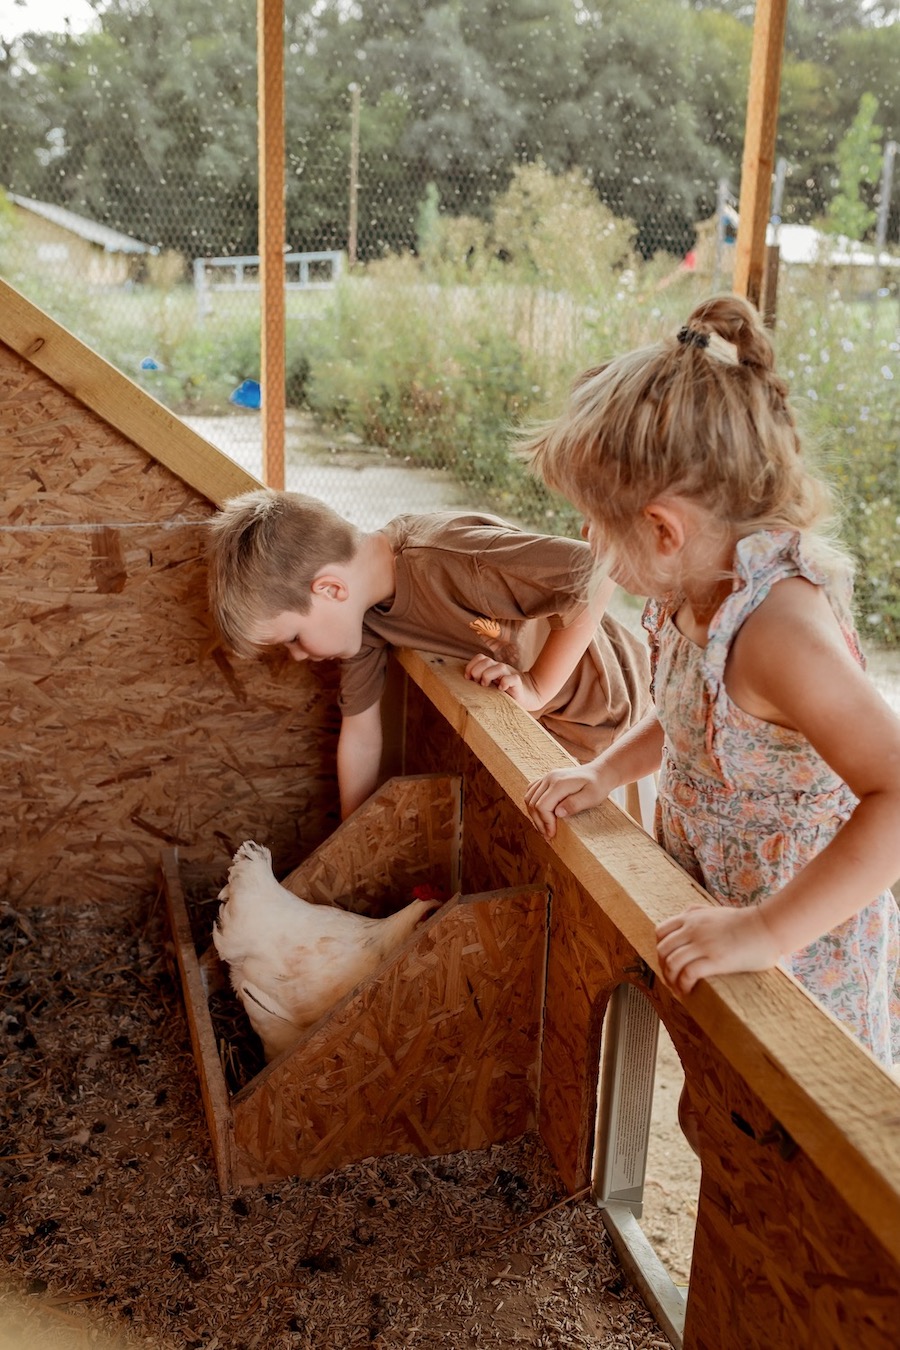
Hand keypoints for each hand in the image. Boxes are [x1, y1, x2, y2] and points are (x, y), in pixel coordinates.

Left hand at [464, 653, 542, 710]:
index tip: (467, 678)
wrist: (529, 695)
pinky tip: (500, 689)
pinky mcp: (517, 682)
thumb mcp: (492, 684)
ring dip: (488, 676)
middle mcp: (501, 668)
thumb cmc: (506, 691)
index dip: (471, 666)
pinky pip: (511, 679)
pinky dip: (504, 683)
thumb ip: (481, 680)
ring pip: (498, 667)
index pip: (480, 658)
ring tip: (486, 685)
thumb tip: (465, 681)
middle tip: (477, 682)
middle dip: (477, 671)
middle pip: (486, 661)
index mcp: (493, 667)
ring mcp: (510, 674)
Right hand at [523, 764, 610, 838]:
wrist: (599, 773)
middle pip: (533, 803)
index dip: (545, 822)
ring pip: (529, 798)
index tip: (552, 833)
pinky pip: (531, 792)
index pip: (542, 805)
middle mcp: (550, 778)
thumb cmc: (597, 786)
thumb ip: (574, 804)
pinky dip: (533, 805)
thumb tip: (557, 813)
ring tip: (544, 827)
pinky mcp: (546, 779)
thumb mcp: (592, 797)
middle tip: (548, 835)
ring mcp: (547, 777)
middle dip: (539, 822)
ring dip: (534, 815)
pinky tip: (541, 814)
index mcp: (559, 783)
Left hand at [656, 904, 781, 994]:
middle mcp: (693, 929)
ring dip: (671, 980)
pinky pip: (688, 973)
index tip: (667, 962)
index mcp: (692, 917)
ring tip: (679, 989)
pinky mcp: (716, 959)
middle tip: (672, 980)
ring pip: (671, 963)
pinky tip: (689, 991)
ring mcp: (703, 944)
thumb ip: (699, 912)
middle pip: (663, 950)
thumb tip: (687, 914)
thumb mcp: (716, 910)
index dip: (660, 950)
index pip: (660, 932)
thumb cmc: (747, 922)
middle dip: (663, 968)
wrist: (768, 927)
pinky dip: (683, 985)